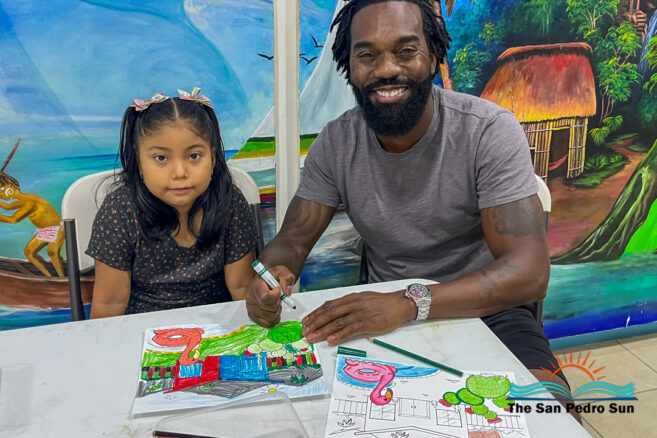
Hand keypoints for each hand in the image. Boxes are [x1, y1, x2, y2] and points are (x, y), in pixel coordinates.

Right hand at [245, 265, 295, 326]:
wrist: (264, 280)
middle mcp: (250, 298)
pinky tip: (273, 310)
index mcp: (255, 286)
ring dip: (277, 311)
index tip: (278, 289)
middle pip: (270, 308)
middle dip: (278, 303)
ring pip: (270, 317)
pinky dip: (274, 319)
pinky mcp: (253, 316)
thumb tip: (287, 292)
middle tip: (277, 297)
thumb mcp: (281, 272)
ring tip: (275, 303)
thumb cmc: (272, 277)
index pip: (265, 297)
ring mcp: (251, 309)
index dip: (276, 295)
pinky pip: (267, 324)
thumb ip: (287, 278)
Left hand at [301, 290, 415, 344]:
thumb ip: (349, 304)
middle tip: (304, 332)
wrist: (400, 304)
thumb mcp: (363, 298)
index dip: (315, 314)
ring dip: (322, 331)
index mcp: (350, 298)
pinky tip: (331, 340)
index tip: (306, 321)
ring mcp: (359, 313)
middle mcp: (352, 304)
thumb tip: (333, 309)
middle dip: (314, 323)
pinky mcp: (367, 323)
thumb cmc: (382, 303)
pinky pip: (350, 329)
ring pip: (336, 322)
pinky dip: (339, 335)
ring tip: (312, 338)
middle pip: (329, 313)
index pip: (328, 306)